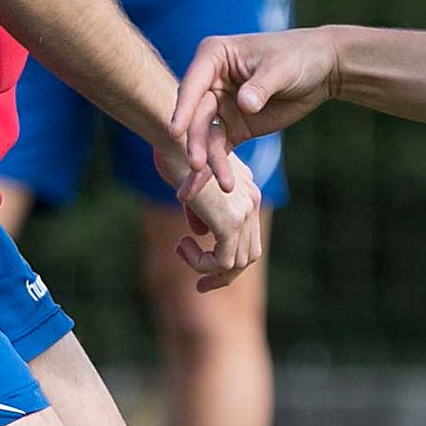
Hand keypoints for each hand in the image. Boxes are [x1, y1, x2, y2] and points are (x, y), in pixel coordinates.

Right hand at [168, 152, 265, 289]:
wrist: (175, 139)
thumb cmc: (174, 154)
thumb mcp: (191, 186)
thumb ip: (201, 211)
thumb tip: (200, 234)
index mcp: (246, 191)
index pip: (248, 237)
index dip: (228, 259)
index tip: (201, 267)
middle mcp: (251, 200)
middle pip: (249, 255)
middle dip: (224, 276)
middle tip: (200, 286)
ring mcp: (244, 212)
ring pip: (236, 264)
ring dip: (207, 269)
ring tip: (182, 251)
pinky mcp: (230, 222)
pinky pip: (222, 262)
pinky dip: (201, 264)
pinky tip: (182, 247)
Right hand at [173, 26, 343, 174]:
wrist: (321, 70)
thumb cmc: (298, 56)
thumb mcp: (282, 67)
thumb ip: (261, 86)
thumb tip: (244, 105)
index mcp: (215, 57)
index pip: (194, 84)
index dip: (184, 108)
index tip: (176, 132)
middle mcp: (211, 82)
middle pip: (197, 116)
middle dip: (196, 142)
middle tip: (196, 165)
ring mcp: (221, 106)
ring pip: (207, 138)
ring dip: (210, 162)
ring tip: (224, 185)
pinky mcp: (234, 128)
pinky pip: (220, 150)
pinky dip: (216, 169)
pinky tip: (214, 189)